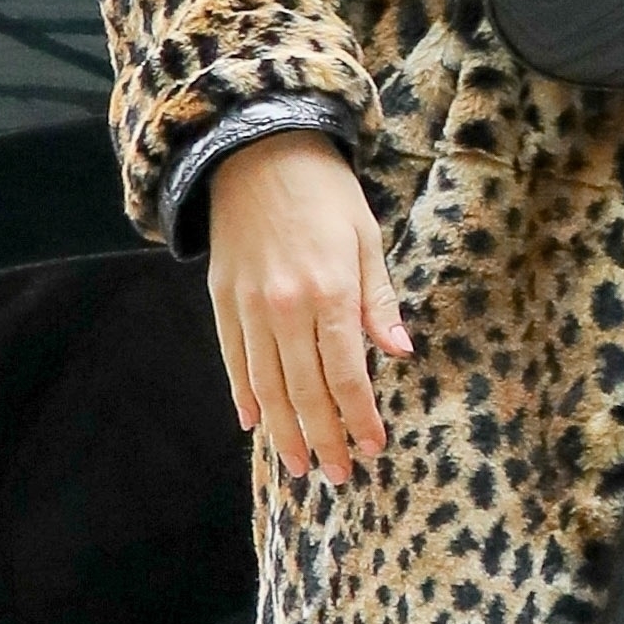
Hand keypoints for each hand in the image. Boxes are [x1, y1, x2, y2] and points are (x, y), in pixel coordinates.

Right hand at [206, 130, 411, 485]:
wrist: (257, 149)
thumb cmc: (325, 192)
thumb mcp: (367, 238)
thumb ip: (379, 300)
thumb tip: (400, 353)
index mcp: (330, 291)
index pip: (347, 374)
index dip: (360, 416)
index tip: (373, 447)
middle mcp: (286, 308)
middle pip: (305, 391)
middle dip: (324, 438)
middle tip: (338, 474)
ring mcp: (248, 307)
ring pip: (266, 386)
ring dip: (284, 432)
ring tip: (299, 466)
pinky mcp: (222, 301)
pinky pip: (234, 360)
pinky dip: (244, 395)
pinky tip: (254, 424)